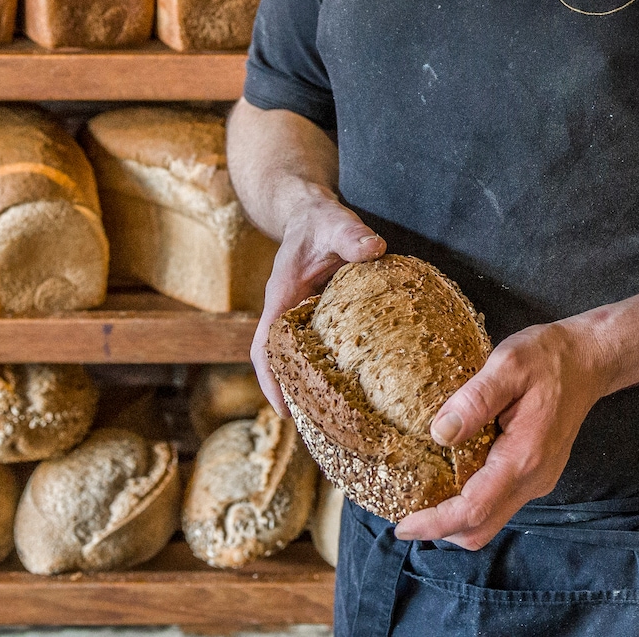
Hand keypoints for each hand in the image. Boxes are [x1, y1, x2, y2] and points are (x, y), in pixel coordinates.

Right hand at [250, 193, 384, 413]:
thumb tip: (374, 248)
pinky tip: (355, 383)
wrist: (308, 210)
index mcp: (281, 296)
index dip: (270, 379)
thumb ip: (351, 235)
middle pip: (279, 362)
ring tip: (338, 418)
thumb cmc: (318, 220)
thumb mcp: (334, 222)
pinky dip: (328, 366)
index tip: (284, 409)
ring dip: (310, 384)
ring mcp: (300, 314)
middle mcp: (286, 311)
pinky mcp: (315, 314)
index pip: (264, 346)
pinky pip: (316, 346)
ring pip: (297, 358)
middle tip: (317, 429)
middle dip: (292, 394)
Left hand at [395, 317, 615, 549]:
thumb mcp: (508, 364)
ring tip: (421, 494)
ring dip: (454, 517)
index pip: (474, 509)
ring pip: (490, 520)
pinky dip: (471, 502)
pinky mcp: (536, 475)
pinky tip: (451, 475)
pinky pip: (499, 502)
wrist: (589, 360)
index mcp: (524, 456)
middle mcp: (533, 478)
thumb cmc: (549, 358)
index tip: (403, 525)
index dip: (435, 523)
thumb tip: (439, 433)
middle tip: (404, 511)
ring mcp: (537, 480)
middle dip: (440, 529)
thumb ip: (475, 400)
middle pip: (481, 528)